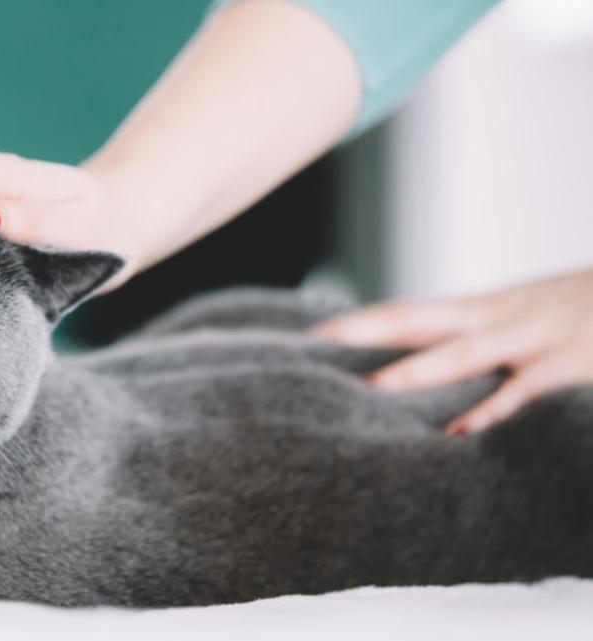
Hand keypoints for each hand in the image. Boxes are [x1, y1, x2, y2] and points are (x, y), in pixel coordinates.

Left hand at [312, 268, 592, 434]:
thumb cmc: (581, 307)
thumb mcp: (523, 311)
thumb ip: (476, 333)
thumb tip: (426, 357)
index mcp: (482, 307)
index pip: (407, 312)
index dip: (358, 322)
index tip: (310, 337)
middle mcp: (497, 315)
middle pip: (418, 321)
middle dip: (366, 333)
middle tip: (315, 350)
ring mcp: (532, 337)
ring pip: (463, 352)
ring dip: (416, 370)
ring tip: (370, 388)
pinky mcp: (569, 363)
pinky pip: (525, 389)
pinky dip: (492, 409)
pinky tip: (458, 433)